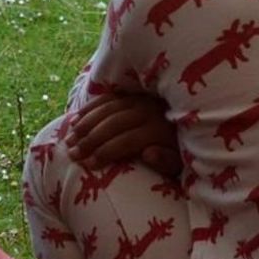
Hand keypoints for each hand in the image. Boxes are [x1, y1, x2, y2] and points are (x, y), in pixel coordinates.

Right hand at [64, 92, 182, 178]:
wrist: (189, 124)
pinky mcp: (131, 93)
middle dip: (90, 139)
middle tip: (72, 154)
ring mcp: (138, 99)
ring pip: (106, 109)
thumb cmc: (179, 152)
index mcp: (158, 129)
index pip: (126, 140)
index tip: (88, 165)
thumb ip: (165, 161)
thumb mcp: (178, 163)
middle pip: (113, 124)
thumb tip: (149, 153)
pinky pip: (106, 98)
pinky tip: (75, 120)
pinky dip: (89, 108)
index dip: (105, 152)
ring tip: (69, 140)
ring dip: (85, 124)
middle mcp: (147, 110)